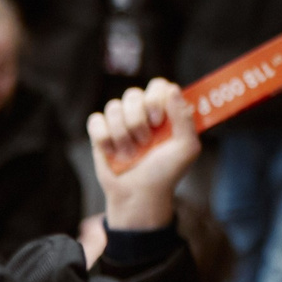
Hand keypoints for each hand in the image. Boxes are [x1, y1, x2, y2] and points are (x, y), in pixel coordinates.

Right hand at [89, 80, 198, 229]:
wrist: (139, 195)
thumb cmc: (166, 171)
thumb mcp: (186, 147)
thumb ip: (184, 118)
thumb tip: (172, 89)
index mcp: (165, 111)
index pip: (158, 86)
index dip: (156, 98)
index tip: (159, 121)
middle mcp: (142, 112)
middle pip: (133, 94)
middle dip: (138, 119)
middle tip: (146, 140)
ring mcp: (120, 122)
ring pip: (113, 106)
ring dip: (123, 132)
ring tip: (131, 153)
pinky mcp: (100, 134)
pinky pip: (95, 120)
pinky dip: (104, 137)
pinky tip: (113, 152)